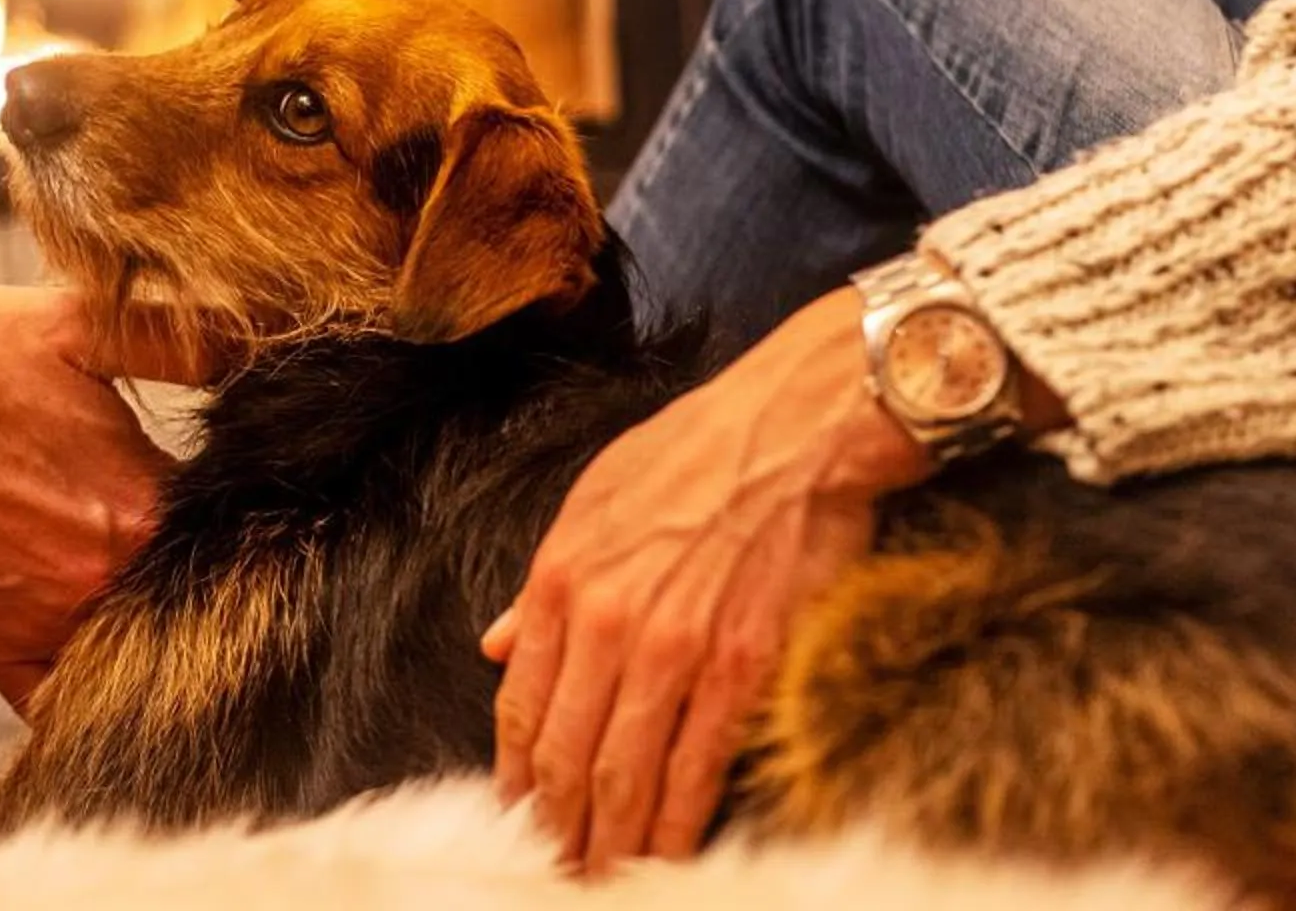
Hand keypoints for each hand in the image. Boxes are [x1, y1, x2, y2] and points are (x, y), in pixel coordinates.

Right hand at [0, 286, 186, 709]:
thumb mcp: (79, 324)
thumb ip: (177, 337)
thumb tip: (256, 338)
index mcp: (145, 504)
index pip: (221, 519)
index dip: (220, 498)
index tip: (209, 478)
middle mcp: (110, 579)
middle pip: (180, 586)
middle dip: (180, 558)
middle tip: (147, 518)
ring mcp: (50, 625)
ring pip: (128, 643)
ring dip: (136, 617)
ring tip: (112, 574)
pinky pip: (54, 700)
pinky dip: (78, 689)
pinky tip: (91, 666)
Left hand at [485, 286, 933, 871]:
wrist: (797, 429)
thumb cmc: (698, 452)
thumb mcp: (596, 498)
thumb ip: (543, 582)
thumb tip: (499, 645)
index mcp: (564, 579)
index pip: (521, 707)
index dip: (515, 777)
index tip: (514, 820)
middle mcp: (610, 623)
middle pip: (566, 758)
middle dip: (556, 831)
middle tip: (552, 874)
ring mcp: (676, 651)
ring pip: (626, 776)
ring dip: (609, 844)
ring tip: (601, 880)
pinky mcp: (743, 668)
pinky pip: (697, 767)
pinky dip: (677, 824)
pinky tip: (666, 856)